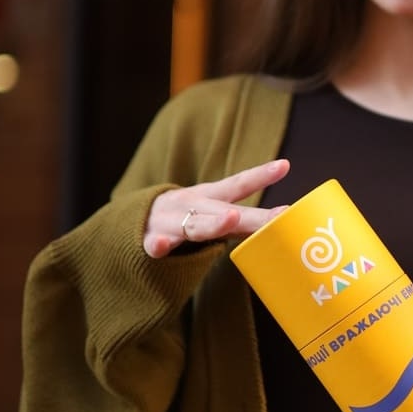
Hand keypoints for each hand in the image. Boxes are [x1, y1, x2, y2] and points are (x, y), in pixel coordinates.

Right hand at [143, 159, 289, 257]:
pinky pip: (154, 246)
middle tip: (280, 214)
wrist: (128, 222)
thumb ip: (240, 220)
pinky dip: (157, 245)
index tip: (284, 165)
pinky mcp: (148, 241)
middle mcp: (190, 206)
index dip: (260, 175)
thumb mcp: (208, 212)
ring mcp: (169, 223)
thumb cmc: (179, 219)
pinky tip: (161, 244)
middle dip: (252, 215)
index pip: (237, 185)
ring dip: (213, 223)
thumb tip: (280, 223)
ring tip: (232, 218)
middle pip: (225, 210)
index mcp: (207, 198)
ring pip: (194, 226)